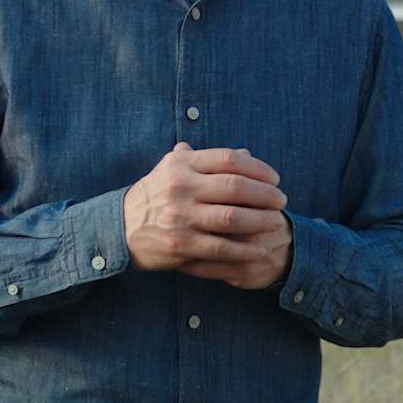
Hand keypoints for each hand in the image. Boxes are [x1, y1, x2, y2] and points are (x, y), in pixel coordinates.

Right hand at [123, 143, 293, 289]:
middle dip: (265, 195)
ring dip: (260, 221)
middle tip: (281, 201)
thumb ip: (208, 160)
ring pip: (232, 218)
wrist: (120, 227)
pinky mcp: (180, 244)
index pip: (229, 160)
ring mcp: (180, 216)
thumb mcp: (174, 169)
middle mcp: (181, 187)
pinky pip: (220, 247)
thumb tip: (246, 153)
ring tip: (277, 222)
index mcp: (183, 164)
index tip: (275, 179)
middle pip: (235, 187)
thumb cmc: (155, 195)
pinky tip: (259, 249)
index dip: (258, 168)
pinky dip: (243, 249)